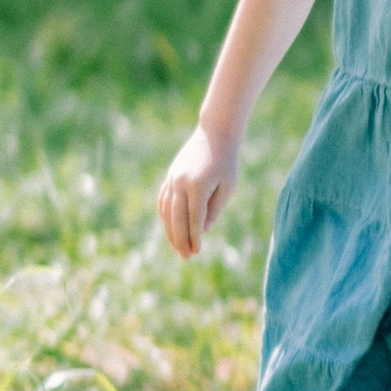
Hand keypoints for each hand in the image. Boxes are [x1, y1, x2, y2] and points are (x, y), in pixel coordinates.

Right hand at [157, 124, 236, 258]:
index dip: (194, 237)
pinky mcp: (170, 176)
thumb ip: (214, 209)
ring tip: (177, 247)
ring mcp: (172, 179)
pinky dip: (164, 215)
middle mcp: (180, 183)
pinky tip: (169, 227)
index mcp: (197, 186)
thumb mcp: (227, 186)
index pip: (193, 218)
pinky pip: (163, 200)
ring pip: (166, 211)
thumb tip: (202, 230)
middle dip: (180, 239)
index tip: (197, 251)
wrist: (215, 133)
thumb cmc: (227, 161)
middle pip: (176, 218)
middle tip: (186, 257)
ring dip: (170, 231)